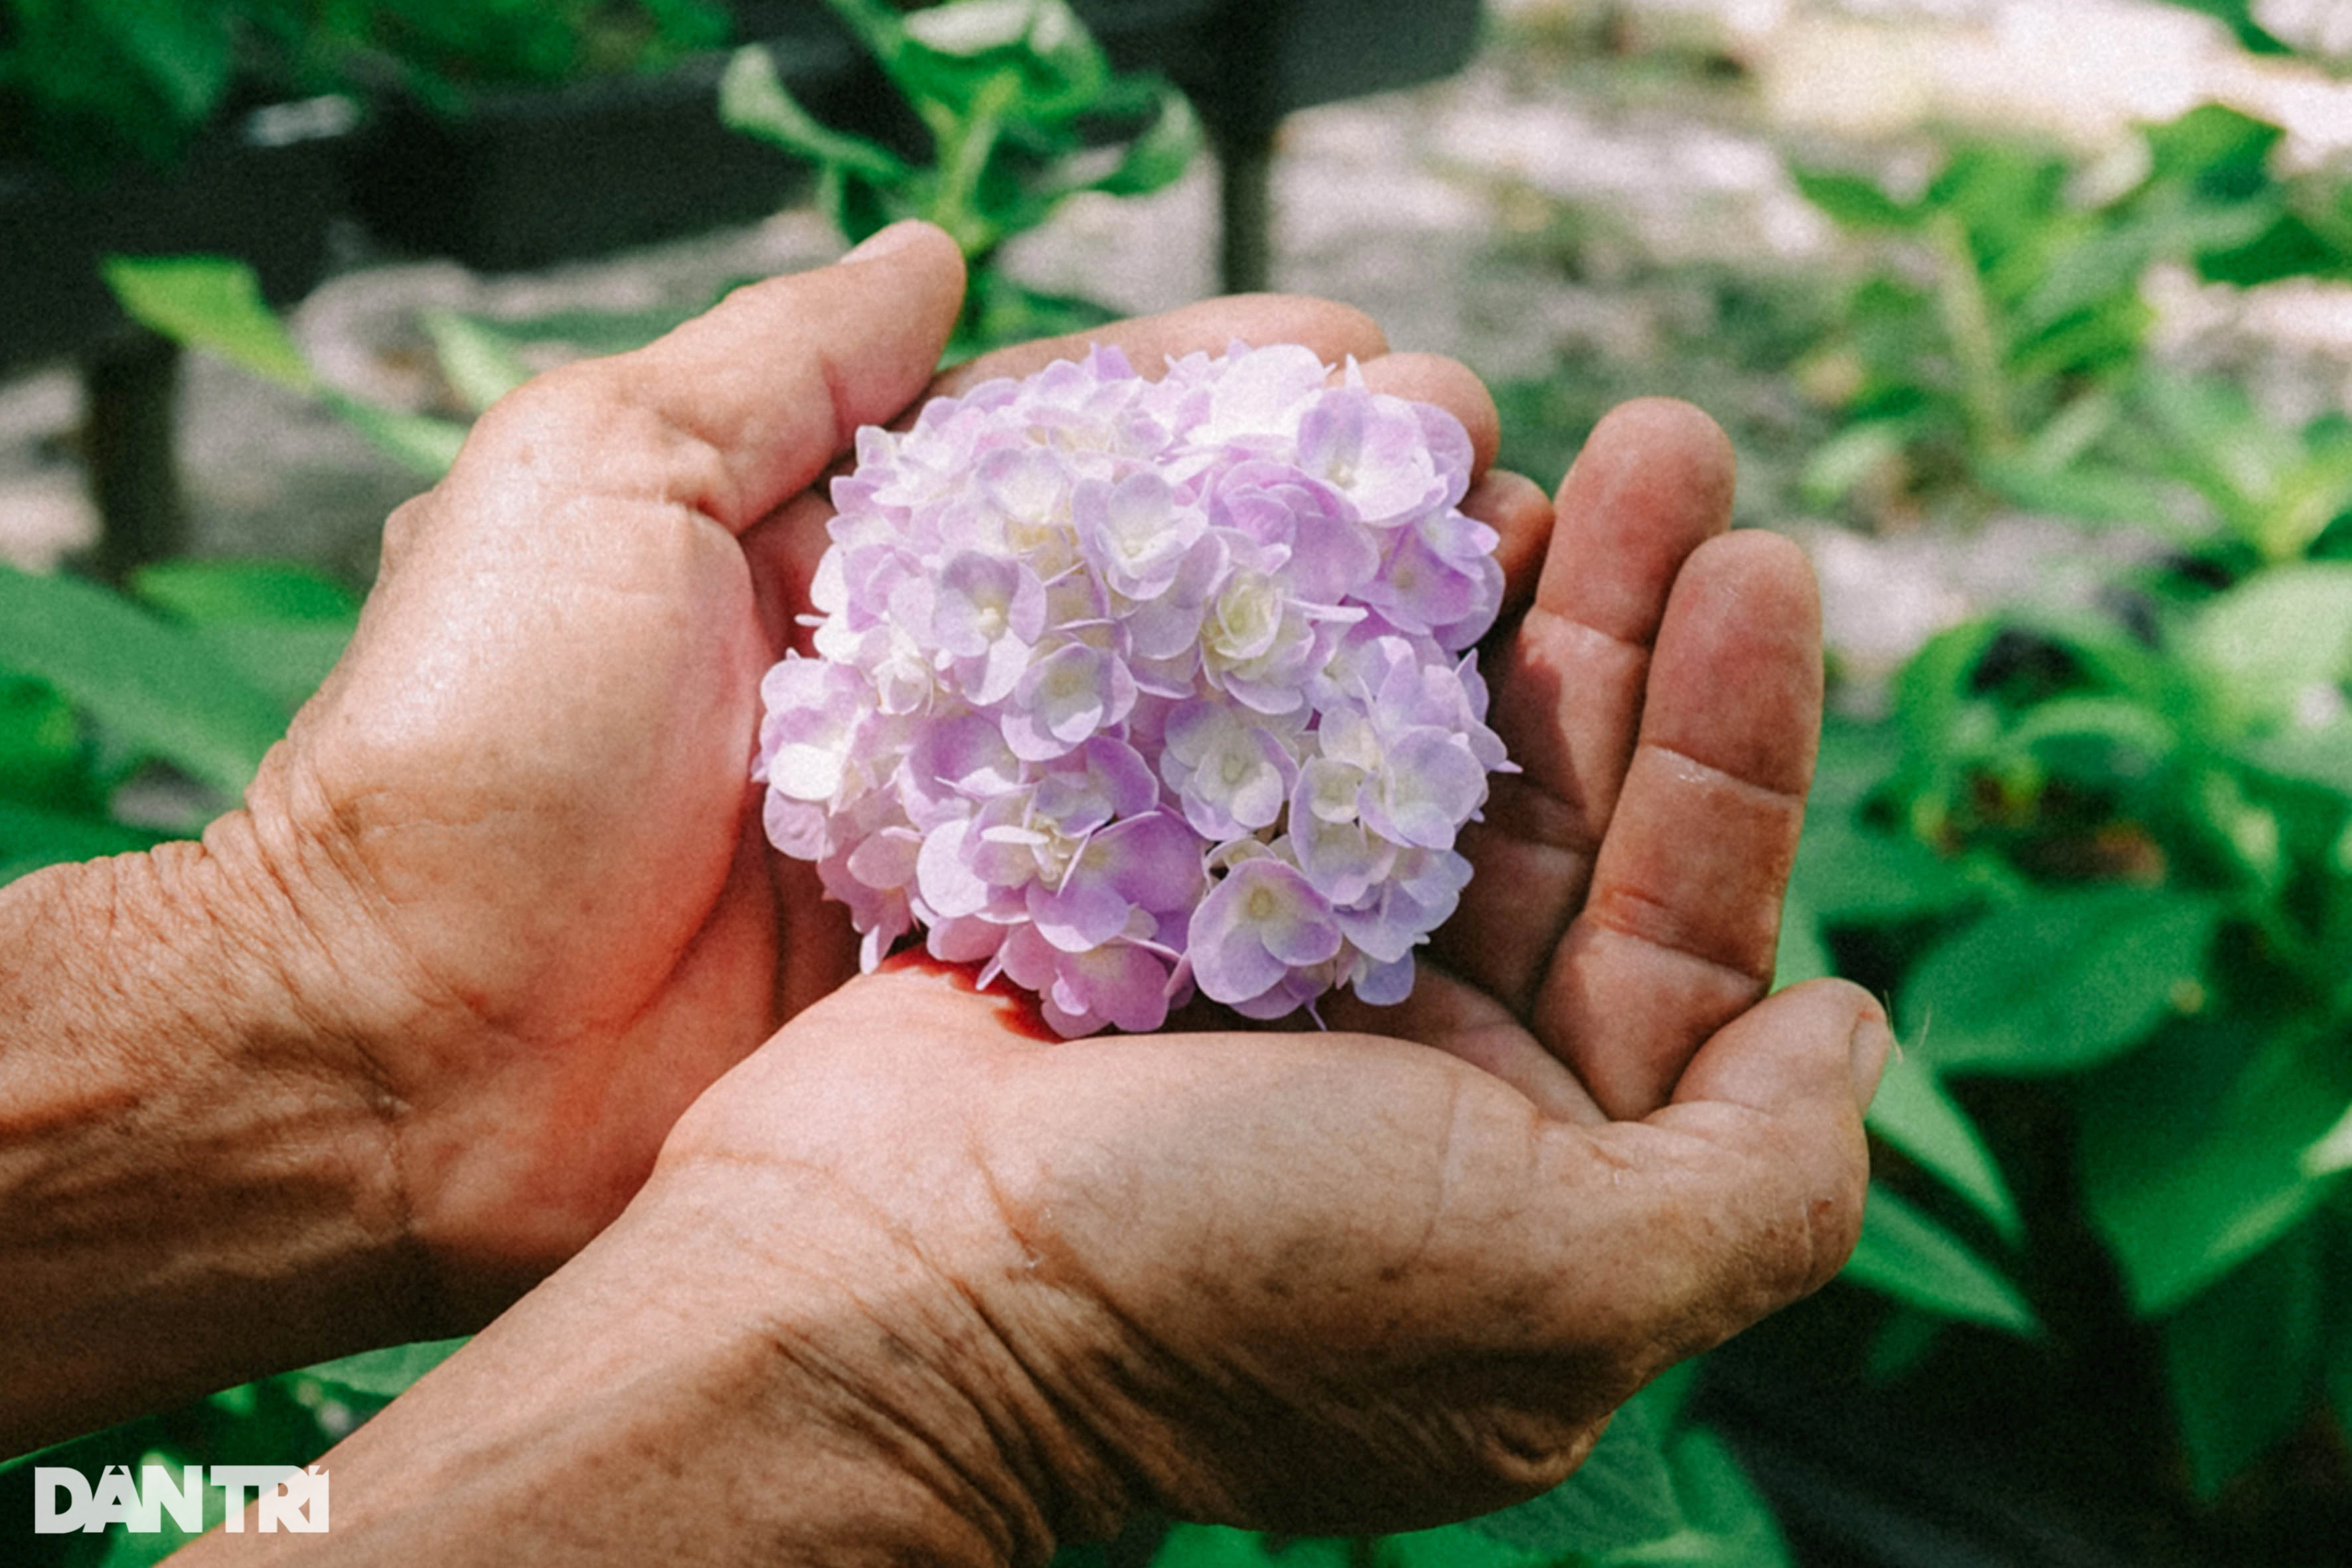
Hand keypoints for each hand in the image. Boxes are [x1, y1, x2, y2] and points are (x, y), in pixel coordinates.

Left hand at [201, 224, 1522, 1327]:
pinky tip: (1420, 817)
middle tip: (1489, 484)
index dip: (1230, 398)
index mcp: (858, 565)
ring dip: (1353, 687)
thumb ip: (777, 368)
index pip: (1083, 450)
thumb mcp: (588, 479)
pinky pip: (1173, 921)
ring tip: (1511, 622)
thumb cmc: (464, 745)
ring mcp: (988, 850)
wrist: (393, 1055)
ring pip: (1206, 748)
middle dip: (1336, 533)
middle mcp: (948, 699)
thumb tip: (929, 249)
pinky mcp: (1001, 990)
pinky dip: (1290, 871)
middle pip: (1178, 594)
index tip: (1374, 362)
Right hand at [609, 394, 1886, 1539]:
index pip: (1684, 932)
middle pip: (1556, 817)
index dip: (1736, 747)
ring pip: (1403, 757)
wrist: (873, 1293)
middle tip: (1659, 446)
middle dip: (1616, 629)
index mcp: (1538, 1168)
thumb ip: (1758, 1184)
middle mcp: (1418, 1073)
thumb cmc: (1224, 1295)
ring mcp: (1267, 982)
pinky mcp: (1133, 904)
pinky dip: (1296, 635)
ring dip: (1466, 603)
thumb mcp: (1558, 1291)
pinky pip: (1248, 741)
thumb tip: (1850, 1026)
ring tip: (1508, 444)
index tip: (1761, 561)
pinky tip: (1338, 517)